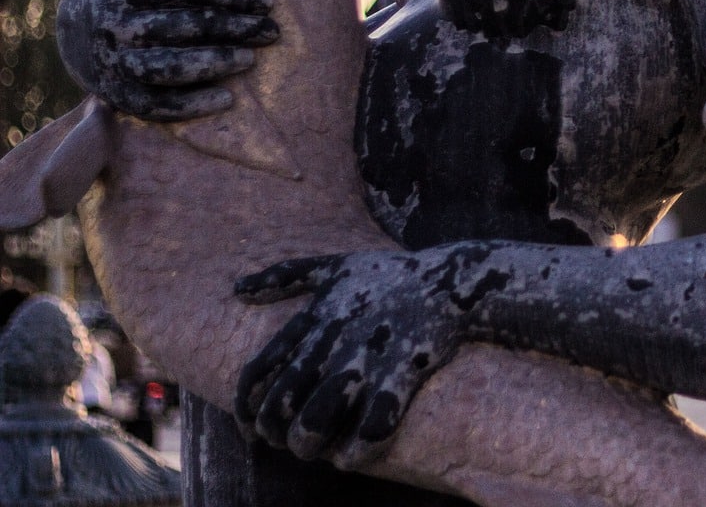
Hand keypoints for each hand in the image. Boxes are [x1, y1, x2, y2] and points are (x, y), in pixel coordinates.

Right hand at [56, 0, 276, 120]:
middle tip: (271, 31)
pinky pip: (152, 105)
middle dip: (230, 29)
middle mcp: (115, 27)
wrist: (66, 31)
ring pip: (165, 68)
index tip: (268, 1)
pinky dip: (188, 105)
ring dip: (211, 64)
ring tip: (250, 59)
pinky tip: (227, 98)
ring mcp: (114, 63)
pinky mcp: (116, 94)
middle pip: (179, 28)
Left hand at [235, 244, 498, 465]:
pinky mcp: (404, 372)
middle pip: (279, 408)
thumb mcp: (334, 265)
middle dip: (276, 436)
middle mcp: (331, 343)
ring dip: (310, 446)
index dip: (244, 411)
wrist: (452, 278)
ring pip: (316, 422)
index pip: (255, 375)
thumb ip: (284, 276)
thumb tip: (236, 288)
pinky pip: (373, 426)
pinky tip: (354, 457)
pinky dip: (358, 451)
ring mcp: (367, 359)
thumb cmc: (390, 275)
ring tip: (319, 452)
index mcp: (311, 322)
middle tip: (290, 443)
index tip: (252, 429)